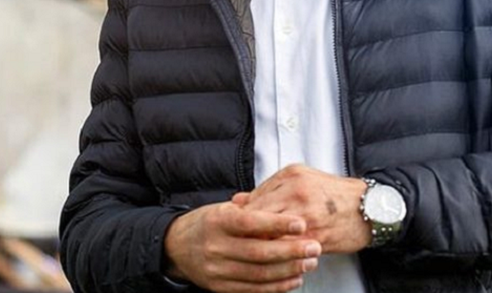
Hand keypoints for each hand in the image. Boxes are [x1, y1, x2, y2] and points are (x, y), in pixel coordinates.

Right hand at [164, 201, 320, 292]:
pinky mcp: (220, 287)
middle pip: (258, 252)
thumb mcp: (225, 208)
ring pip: (259, 274)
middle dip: (290, 251)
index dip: (277, 224)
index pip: (250, 223)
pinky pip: (253, 289)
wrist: (177, 246)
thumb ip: (254, 209)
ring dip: (289, 270)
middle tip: (314, 247)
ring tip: (309, 262)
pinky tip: (294, 278)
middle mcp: (215, 246)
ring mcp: (217, 270)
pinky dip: (277, 286)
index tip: (301, 223)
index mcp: (218, 221)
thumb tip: (286, 208)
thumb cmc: (209, 223)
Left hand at [234, 165, 370, 254]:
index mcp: (292, 177)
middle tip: (239, 243)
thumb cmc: (333, 193)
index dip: (241, 217)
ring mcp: (307, 217)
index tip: (234, 227)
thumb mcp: (300, 179)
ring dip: (260, 246)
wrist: (368, 208)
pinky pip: (288, 250)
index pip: (254, 199)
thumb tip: (237, 201)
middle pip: (258, 219)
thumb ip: (268, 188)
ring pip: (270, 237)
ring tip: (254, 252)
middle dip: (247, 233)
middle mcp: (298, 194)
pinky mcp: (316, 238)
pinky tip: (275, 257)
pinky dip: (278, 256)